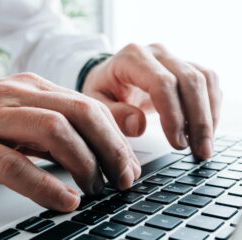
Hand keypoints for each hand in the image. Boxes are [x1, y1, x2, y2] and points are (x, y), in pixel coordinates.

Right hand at [0, 73, 140, 211]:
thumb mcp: (16, 114)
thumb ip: (53, 124)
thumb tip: (95, 143)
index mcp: (31, 87)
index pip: (87, 106)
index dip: (115, 137)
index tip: (128, 165)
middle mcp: (15, 96)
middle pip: (79, 114)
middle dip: (110, 148)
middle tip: (124, 179)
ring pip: (54, 132)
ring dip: (84, 163)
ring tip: (95, 190)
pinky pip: (14, 164)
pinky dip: (44, 184)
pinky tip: (64, 202)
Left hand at [83, 43, 221, 158]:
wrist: (108, 75)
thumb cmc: (103, 88)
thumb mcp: (96, 103)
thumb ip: (113, 114)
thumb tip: (138, 126)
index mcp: (132, 58)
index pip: (162, 83)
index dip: (173, 115)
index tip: (177, 142)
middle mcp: (156, 53)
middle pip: (190, 80)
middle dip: (198, 119)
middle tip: (199, 150)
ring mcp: (173, 57)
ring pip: (205, 79)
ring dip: (209, 114)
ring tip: (204, 144)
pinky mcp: (185, 65)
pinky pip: (208, 81)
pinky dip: (211, 106)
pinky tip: (205, 129)